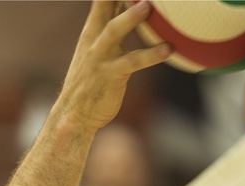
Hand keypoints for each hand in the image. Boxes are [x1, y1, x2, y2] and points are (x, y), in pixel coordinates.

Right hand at [52, 1, 171, 134]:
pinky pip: (132, 63)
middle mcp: (93, 39)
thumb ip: (114, 26)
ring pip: (113, 31)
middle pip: (103, 5)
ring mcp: (100, 57)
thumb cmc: (93, 82)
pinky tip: (170, 49)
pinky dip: (151, 56)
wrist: (74, 115)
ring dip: (130, 18)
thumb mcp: (100, 49)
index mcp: (92, 29)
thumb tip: (135, 8)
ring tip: (148, 6)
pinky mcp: (110, 75)